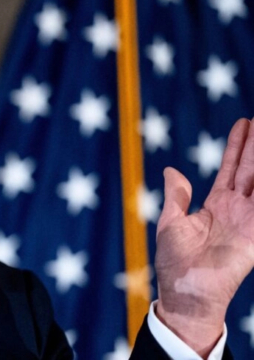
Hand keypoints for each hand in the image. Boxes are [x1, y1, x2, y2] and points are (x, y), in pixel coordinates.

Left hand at [154, 118, 253, 356]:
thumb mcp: (171, 222)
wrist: (185, 292)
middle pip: (251, 169)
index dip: (237, 146)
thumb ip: (176, 195)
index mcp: (216, 205)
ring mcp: (249, 220)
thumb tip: (171, 170)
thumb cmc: (175, 263)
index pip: (231, 168)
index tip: (244, 123)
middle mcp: (236, 209)